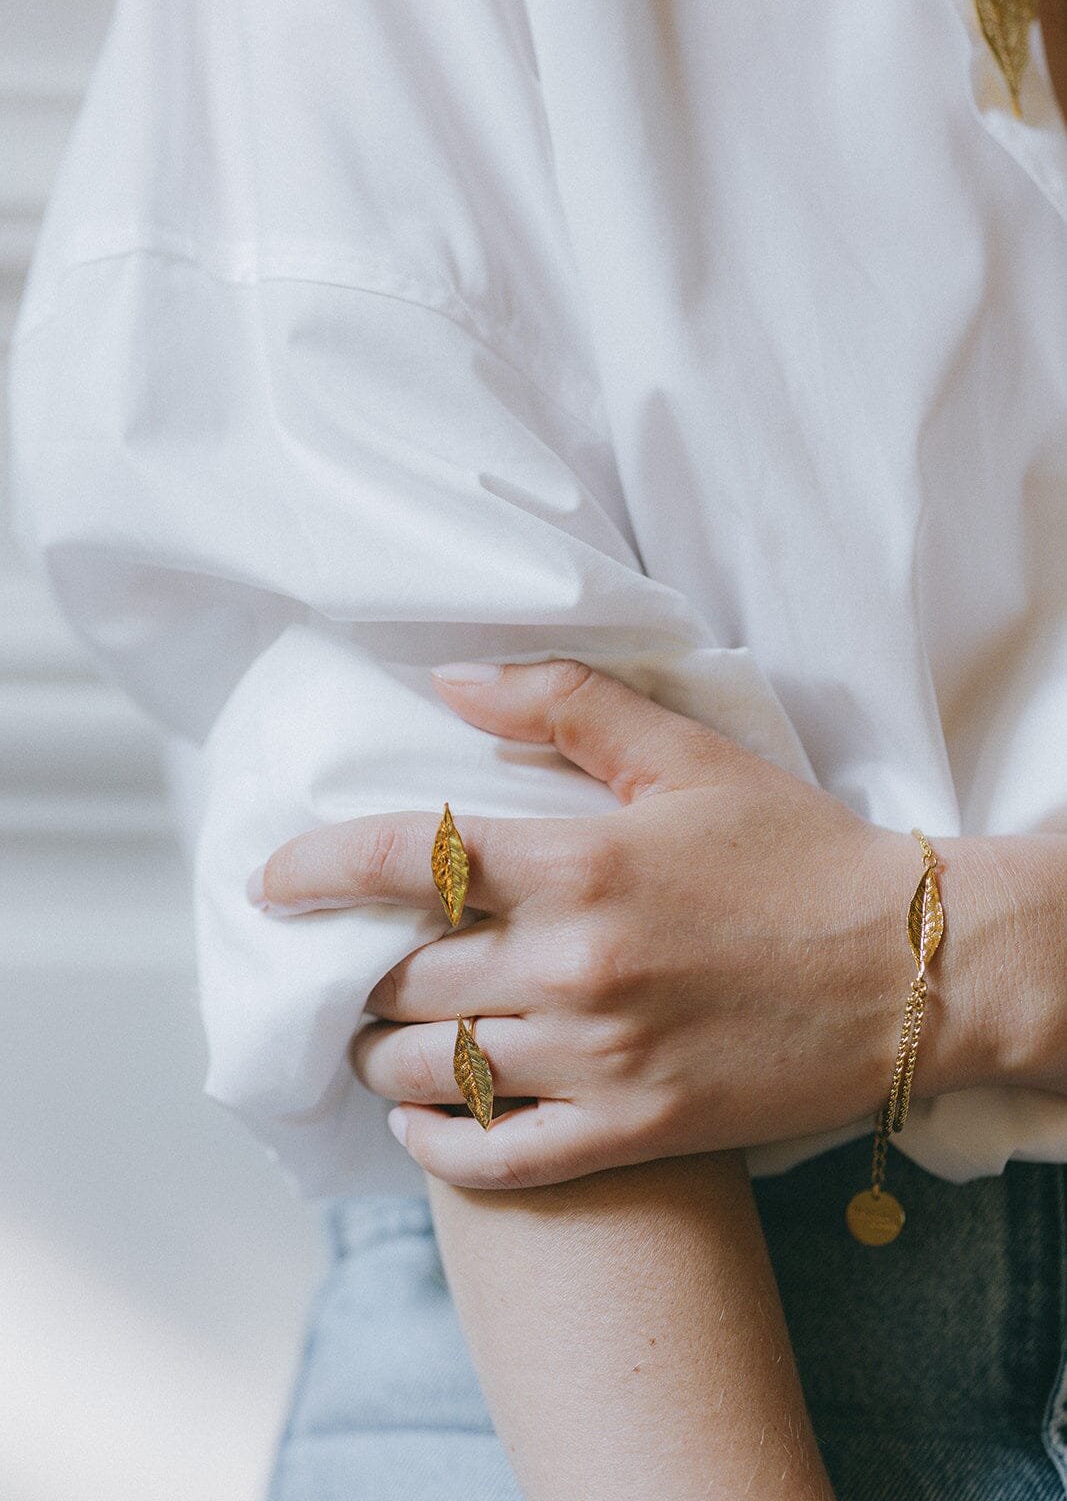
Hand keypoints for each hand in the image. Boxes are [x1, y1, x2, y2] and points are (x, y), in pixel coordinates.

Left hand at [248, 659, 1024, 1189]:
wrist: (913, 968)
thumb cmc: (797, 853)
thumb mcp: (689, 755)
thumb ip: (564, 702)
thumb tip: (448, 680)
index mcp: (581, 862)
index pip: (404, 858)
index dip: (315, 867)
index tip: (269, 881)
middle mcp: (576, 965)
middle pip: (403, 979)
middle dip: (360, 973)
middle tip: (359, 967)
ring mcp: (602, 1060)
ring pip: (432, 1073)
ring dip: (384, 1059)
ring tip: (383, 1043)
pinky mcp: (635, 1131)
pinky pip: (496, 1161)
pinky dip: (439, 1149)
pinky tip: (426, 1126)